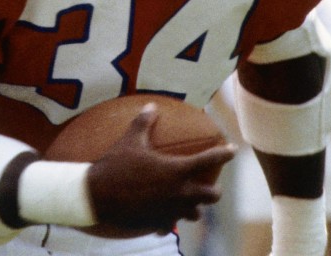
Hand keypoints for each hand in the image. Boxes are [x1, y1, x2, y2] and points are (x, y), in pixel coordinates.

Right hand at [86, 104, 235, 235]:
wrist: (98, 197)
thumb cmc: (115, 165)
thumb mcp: (130, 140)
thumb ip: (143, 123)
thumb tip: (151, 106)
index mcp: (177, 170)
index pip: (209, 160)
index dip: (224, 154)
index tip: (232, 151)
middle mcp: (180, 193)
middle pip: (212, 195)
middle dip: (214, 190)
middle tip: (210, 184)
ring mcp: (170, 210)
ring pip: (195, 214)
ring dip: (195, 207)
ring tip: (189, 202)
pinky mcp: (158, 223)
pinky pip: (171, 224)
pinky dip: (170, 220)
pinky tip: (163, 216)